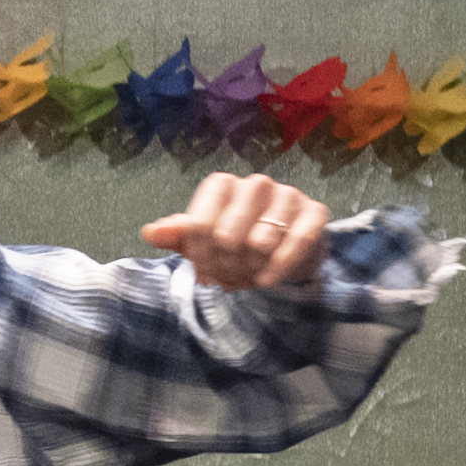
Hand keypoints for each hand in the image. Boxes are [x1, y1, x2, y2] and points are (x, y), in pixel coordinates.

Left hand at [141, 171, 332, 291]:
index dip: (199, 258)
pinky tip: (267, 281)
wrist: (283, 250)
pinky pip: (297, 241)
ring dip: (250, 269)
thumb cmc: (237, 243)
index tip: (204, 274)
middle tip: (228, 279)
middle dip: (224, 267)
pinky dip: (279, 267)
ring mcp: (288, 195)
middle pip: (226, 235)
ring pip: (260, 241)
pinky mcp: (315, 212)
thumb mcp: (201, 240)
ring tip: (248, 277)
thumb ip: (175, 235)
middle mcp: (255, 184)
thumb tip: (150, 233)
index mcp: (222, 186)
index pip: (198, 225)